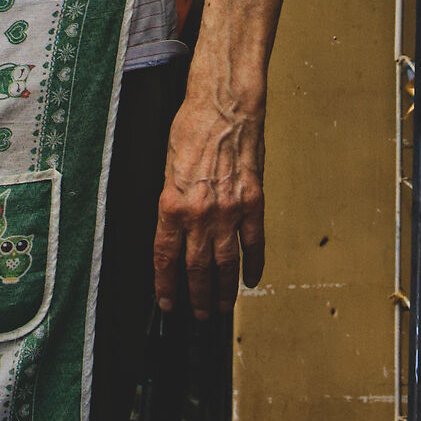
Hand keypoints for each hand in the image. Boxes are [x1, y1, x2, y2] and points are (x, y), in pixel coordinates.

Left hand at [153, 78, 266, 319]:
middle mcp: (200, 214)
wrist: (225, 106)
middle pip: (196, 267)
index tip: (167, 302)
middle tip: (196, 315)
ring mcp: (229, 210)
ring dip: (221, 291)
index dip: (165, 284)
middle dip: (195, 296)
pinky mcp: (253, 202)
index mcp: (172, 204)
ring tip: (219, 309)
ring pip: (225, 263)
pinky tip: (251, 280)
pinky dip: (253, 265)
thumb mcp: (167, 167)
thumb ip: (172, 202)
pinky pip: (254, 242)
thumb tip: (174, 231)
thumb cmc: (193, 127)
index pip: (165, 257)